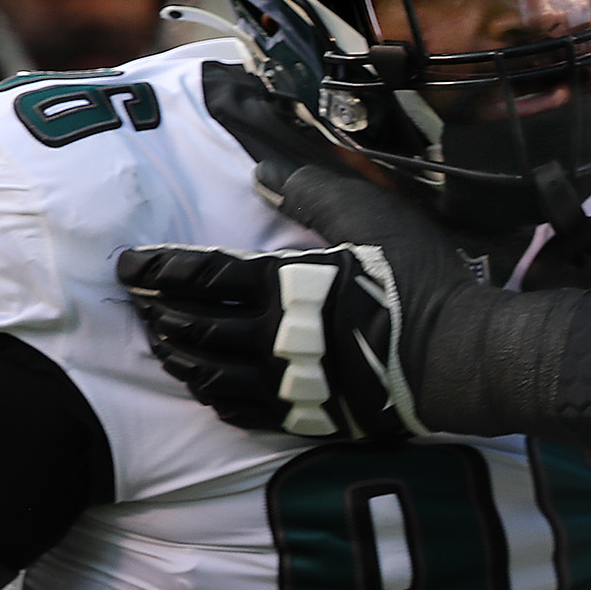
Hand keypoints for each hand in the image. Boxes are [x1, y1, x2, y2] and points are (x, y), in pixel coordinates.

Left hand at [121, 162, 497, 439]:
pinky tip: (208, 388)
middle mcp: (274, 340)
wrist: (460, 357)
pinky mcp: (307, 417)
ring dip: (179, 358)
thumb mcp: (370, 217)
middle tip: (140, 306)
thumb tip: (258, 172)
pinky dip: (213, 397)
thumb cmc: (418, 281)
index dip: (158, 269)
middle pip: (193, 329)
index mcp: (283, 286)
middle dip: (159, 314)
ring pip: (209, 375)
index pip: (200, 276)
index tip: (130, 265)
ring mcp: (288, 385)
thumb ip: (310, 193)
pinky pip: (242, 412)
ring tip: (164, 345)